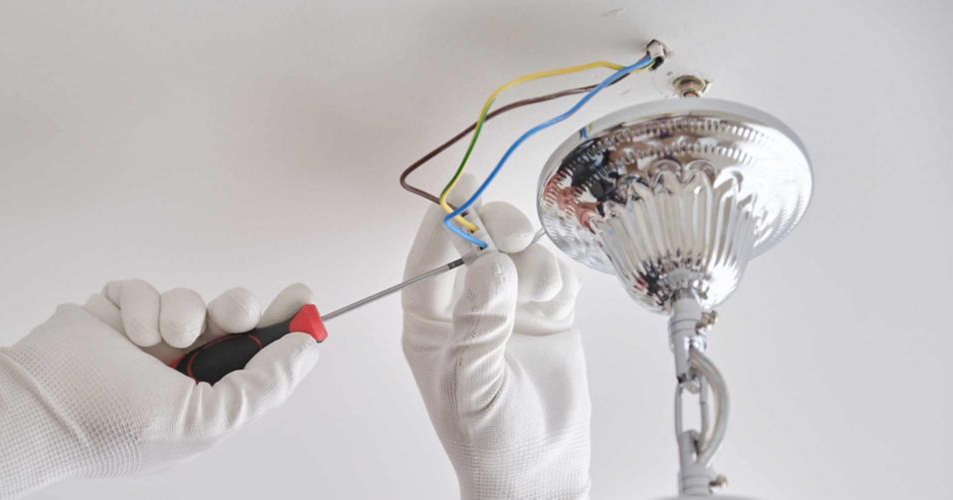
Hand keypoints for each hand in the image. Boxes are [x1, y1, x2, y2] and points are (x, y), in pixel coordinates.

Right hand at [0, 281, 319, 497]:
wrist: (38, 405)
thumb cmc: (116, 426)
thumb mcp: (206, 420)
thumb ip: (262, 386)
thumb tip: (306, 350)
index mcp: (206, 398)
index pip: (257, 356)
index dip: (283, 327)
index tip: (303, 300)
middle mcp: (180, 368)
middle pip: (230, 318)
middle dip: (238, 310)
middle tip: (233, 315)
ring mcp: (146, 339)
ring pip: (189, 300)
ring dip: (182, 314)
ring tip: (161, 340)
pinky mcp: (116, 312)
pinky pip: (146, 289)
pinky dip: (141, 306)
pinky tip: (128, 333)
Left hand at [402, 190, 589, 498]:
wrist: (539, 471)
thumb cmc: (488, 439)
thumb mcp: (473, 384)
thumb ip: (477, 324)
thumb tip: (486, 266)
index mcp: (431, 322)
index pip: (428, 259)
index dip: (443, 220)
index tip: (464, 188)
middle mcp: (467, 306)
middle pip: (475, 242)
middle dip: (495, 229)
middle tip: (514, 238)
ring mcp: (508, 307)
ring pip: (517, 251)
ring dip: (532, 259)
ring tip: (542, 295)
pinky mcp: (547, 313)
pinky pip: (551, 271)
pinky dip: (557, 275)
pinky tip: (558, 303)